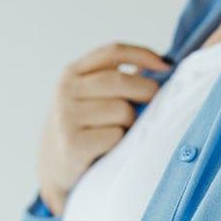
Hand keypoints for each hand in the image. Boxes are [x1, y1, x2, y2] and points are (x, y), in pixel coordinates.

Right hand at [37, 42, 172, 215]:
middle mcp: (67, 91)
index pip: (113, 52)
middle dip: (147, 92)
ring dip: (131, 124)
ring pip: (123, 111)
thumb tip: (162, 68)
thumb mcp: (90, 98)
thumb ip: (117, 82)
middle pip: (122, 81)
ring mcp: (67, 117)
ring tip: (121, 132)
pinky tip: (109, 148)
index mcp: (72, 74)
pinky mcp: (73, 144)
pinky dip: (120, 143)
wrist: (55, 168)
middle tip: (153, 106)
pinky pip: (116, 136)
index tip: (165, 66)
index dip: (143, 55)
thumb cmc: (84, 129)